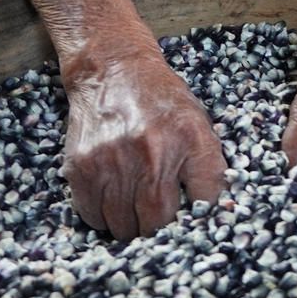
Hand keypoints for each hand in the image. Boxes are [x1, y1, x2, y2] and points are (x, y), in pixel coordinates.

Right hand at [61, 35, 227, 238]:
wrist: (113, 69)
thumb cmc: (161, 101)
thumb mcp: (198, 124)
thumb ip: (209, 168)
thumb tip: (215, 213)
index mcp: (190, 141)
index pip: (204, 201)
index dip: (200, 219)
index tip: (193, 223)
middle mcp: (151, 154)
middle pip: (157, 223)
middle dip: (159, 227)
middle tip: (158, 218)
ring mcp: (112, 163)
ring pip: (123, 226)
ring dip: (130, 225)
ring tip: (134, 206)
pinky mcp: (81, 168)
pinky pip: (93, 215)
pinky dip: (103, 216)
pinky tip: (112, 198)